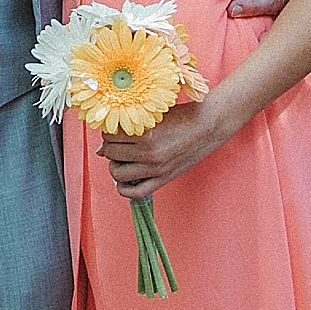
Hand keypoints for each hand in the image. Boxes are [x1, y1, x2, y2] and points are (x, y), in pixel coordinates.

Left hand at [95, 96, 237, 198]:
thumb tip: (100, 150)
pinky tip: (125, 180)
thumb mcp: (151, 116)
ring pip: (117, 173)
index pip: (108, 136)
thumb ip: (127, 130)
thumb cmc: (180, 116)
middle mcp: (148, 153)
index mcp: (144, 133)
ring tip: (123, 158)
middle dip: (111, 147)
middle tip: (120, 143)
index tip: (115, 130)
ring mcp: (156, 168)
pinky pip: (136, 193)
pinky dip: (124, 189)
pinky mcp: (164, 179)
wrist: (209, 125)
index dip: (108, 132)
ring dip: (115, 165)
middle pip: (110, 153)